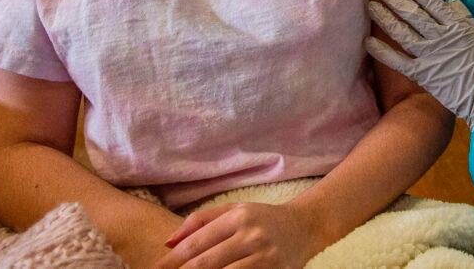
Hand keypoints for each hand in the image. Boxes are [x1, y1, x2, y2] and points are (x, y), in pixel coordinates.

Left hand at [155, 202, 322, 268]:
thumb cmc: (263, 219)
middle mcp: (252, 236)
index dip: (171, 261)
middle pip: (205, 264)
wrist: (305, 227)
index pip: (196, 243)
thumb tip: (168, 242)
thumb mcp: (234, 209)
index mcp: (239, 217)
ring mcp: (266, 257)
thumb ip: (200, 221)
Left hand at [365, 0, 473, 125]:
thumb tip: (450, 4)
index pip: (430, 2)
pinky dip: (382, 52)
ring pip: (402, 33)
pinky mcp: (422, 75)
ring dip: (385, 19)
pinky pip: (398, 62)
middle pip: (412, 14)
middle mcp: (440, 38)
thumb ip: (466, 18)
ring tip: (372, 7)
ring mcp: (429, 56)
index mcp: (457, 26)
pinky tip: (369, 42)